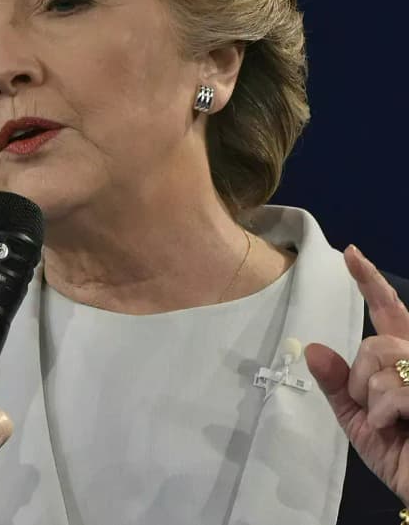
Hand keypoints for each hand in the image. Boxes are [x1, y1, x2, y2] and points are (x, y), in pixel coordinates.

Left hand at [307, 244, 408, 502]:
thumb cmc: (404, 459)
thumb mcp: (362, 423)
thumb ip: (339, 386)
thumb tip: (313, 349)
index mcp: (406, 363)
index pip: (388, 313)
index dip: (369, 282)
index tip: (350, 254)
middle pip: (373, 343)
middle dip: (360, 380)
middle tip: (374, 413)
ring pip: (381, 361)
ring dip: (373, 400)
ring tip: (394, 426)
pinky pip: (395, 390)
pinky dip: (385, 415)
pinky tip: (400, 430)